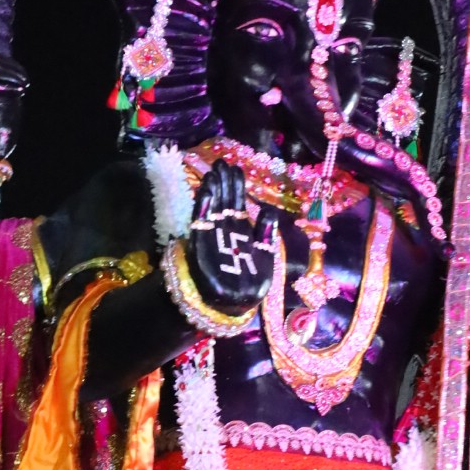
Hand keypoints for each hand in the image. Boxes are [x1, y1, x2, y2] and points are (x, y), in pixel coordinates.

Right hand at [186, 160, 276, 314]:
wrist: (235, 308)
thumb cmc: (251, 283)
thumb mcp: (266, 259)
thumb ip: (266, 235)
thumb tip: (267, 210)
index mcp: (241, 232)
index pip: (237, 204)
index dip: (236, 186)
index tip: (235, 167)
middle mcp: (225, 232)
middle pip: (224, 202)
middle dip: (223, 182)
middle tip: (222, 161)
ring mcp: (212, 239)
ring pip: (213, 209)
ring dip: (213, 190)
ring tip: (214, 172)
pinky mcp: (201, 248)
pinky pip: (202, 224)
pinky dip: (204, 208)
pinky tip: (206, 190)